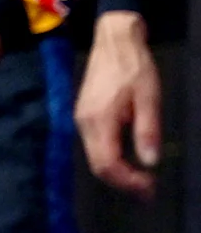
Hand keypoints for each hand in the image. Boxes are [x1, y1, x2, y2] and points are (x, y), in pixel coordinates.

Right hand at [78, 10, 165, 201]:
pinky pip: (96, 146)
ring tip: (142, 180)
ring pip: (95, 157)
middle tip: (149, 191)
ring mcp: (81, 119)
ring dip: (118, 173)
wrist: (114, 40)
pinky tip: (129, 160)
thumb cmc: (134, 67)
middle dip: (123, 183)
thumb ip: (147, 130)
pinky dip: (112, 159)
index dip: (128, 181)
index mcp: (99, 120)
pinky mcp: (85, 115)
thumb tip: (150, 162)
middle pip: (98, 165)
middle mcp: (84, 123)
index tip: (150, 188)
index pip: (108, 164)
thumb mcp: (149, 97)